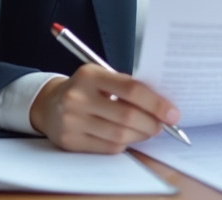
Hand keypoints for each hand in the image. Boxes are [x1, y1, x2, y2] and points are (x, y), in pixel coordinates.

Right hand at [29, 64, 181, 152]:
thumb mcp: (101, 77)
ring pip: (119, 135)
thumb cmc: (85, 89)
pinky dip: (124, 144)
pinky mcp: (70, 141)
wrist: (49, 104)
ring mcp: (72, 121)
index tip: (172, 113)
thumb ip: (127, 86)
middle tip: (162, 125)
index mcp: (90, 75)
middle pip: (127, 115)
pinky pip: (107, 147)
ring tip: (148, 130)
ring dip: (140, 135)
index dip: (156, 103)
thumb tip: (161, 105)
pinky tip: (128, 137)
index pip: (131, 89)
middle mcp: (78, 97)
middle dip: (151, 123)